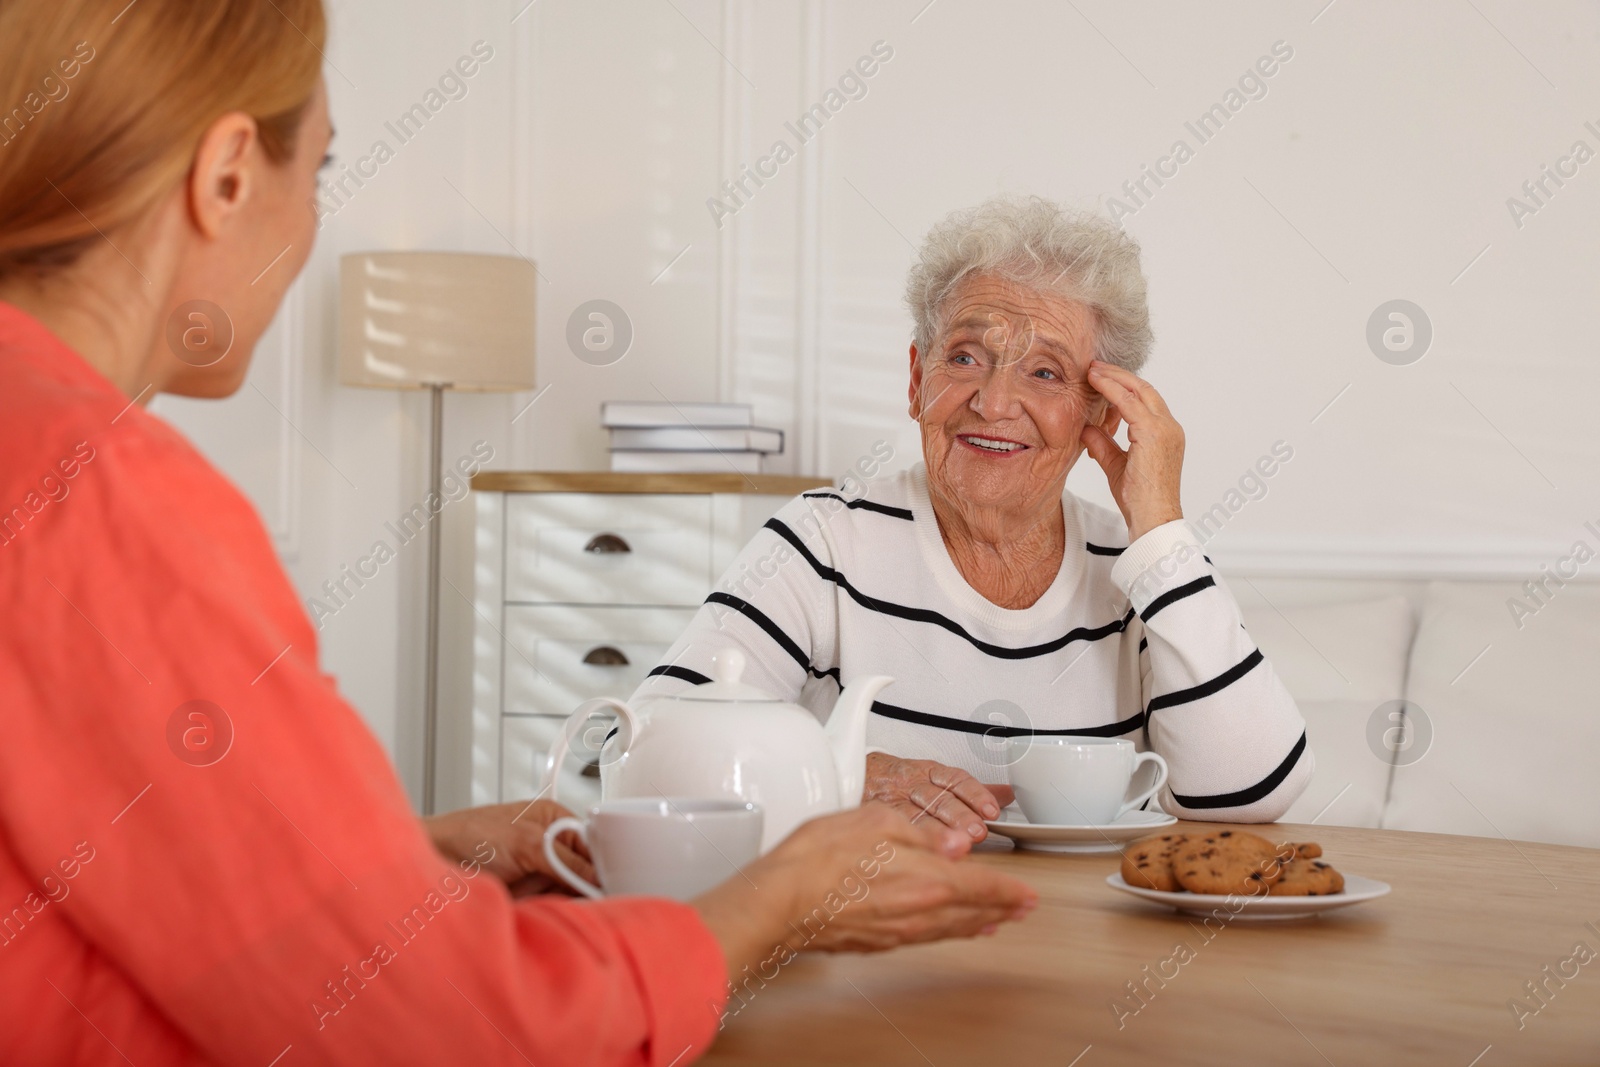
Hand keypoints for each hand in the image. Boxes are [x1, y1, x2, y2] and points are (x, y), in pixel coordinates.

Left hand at [423, 800, 593, 897]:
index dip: (603, 862)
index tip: (615, 881)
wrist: (432, 862)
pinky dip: (554, 910)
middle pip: (584, 869)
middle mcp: (548, 844)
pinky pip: (552, 905)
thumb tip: (596, 876)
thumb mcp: (527, 843)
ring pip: (569, 890)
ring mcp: (537, 870)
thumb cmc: (469, 836)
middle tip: (593, 898)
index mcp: (553, 819)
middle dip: (586, 884)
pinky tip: (554, 911)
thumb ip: (565, 860)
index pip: (591, 842)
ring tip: (568, 904)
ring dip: (569, 899)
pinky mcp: (526, 893)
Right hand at [692, 804, 1036, 978]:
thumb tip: (954, 843)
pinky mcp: (878, 941)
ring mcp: (899, 931)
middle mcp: (920, 911)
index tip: (1028, 893)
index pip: (982, 886)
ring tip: (994, 922)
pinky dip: (946, 932)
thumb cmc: (818, 860)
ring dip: (977, 923)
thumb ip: (920, 833)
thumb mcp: (875, 822)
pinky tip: (945, 930)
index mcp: (926, 878)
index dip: (1010, 890)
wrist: (780, 903)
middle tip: (1022, 909)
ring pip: (951, 929)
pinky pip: (926, 937)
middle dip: (1002, 909)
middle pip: (973, 912)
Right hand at [864, 751, 1015, 840]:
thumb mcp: (932, 777)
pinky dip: (912, 842)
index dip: (975, 794)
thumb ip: (969, 790)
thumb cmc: (895, 783)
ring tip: (961, 846)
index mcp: (927, 773)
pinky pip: (894, 830)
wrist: (849, 780)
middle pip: (939, 799)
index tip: (991, 809)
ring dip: (941, 833)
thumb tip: (1006, 794)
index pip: (954, 779)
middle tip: (978, 830)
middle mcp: (911, 786)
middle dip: (961, 816)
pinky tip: (930, 854)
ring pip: (917, 816)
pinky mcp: (875, 820)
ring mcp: (892, 803)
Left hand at [1081, 360, 1184, 541]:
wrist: (1152, 519)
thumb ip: (1103, 443)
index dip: (1123, 386)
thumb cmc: (1138, 499)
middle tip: (1094, 365)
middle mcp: (1169, 427)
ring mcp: (1165, 429)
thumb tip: (1086, 427)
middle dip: (1118, 375)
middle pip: (1144, 388)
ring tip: (1092, 369)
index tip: (1101, 377)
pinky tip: (1095, 383)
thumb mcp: (1115, 465)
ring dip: (1113, 378)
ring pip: (1138, 390)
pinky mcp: (1154, 433)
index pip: (1144, 400)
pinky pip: (1130, 403)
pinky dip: (1112, 390)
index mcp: (1165, 433)